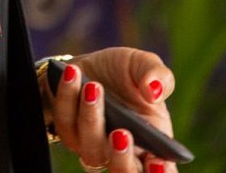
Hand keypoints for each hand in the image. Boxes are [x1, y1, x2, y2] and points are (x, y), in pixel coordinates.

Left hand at [43, 48, 177, 172]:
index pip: (160, 170)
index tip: (156, 160)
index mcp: (152, 143)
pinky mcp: (69, 132)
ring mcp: (93, 147)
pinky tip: (73, 75)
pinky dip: (67, 98)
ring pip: (91, 151)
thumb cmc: (124, 72)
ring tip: (93, 87)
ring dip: (92, 119)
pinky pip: (65, 124)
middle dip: (122, 159)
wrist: (89, 65)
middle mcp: (124, 152)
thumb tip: (154, 91)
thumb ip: (158, 76)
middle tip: (121, 133)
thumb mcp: (144, 65)